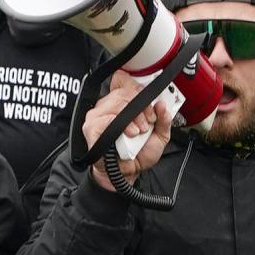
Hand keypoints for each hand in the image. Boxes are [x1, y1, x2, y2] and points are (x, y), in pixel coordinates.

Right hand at [83, 71, 172, 191]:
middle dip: (141, 106)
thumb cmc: (138, 154)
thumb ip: (164, 119)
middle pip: (124, 91)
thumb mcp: (159, 136)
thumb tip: (162, 105)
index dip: (138, 89)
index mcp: (122, 103)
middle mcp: (108, 106)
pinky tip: (128, 134)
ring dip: (132, 117)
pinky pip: (105, 118)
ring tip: (138, 131)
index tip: (150, 105)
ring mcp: (97, 116)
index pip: (124, 81)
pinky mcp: (91, 128)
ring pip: (116, 102)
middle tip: (148, 122)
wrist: (128, 174)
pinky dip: (120, 125)